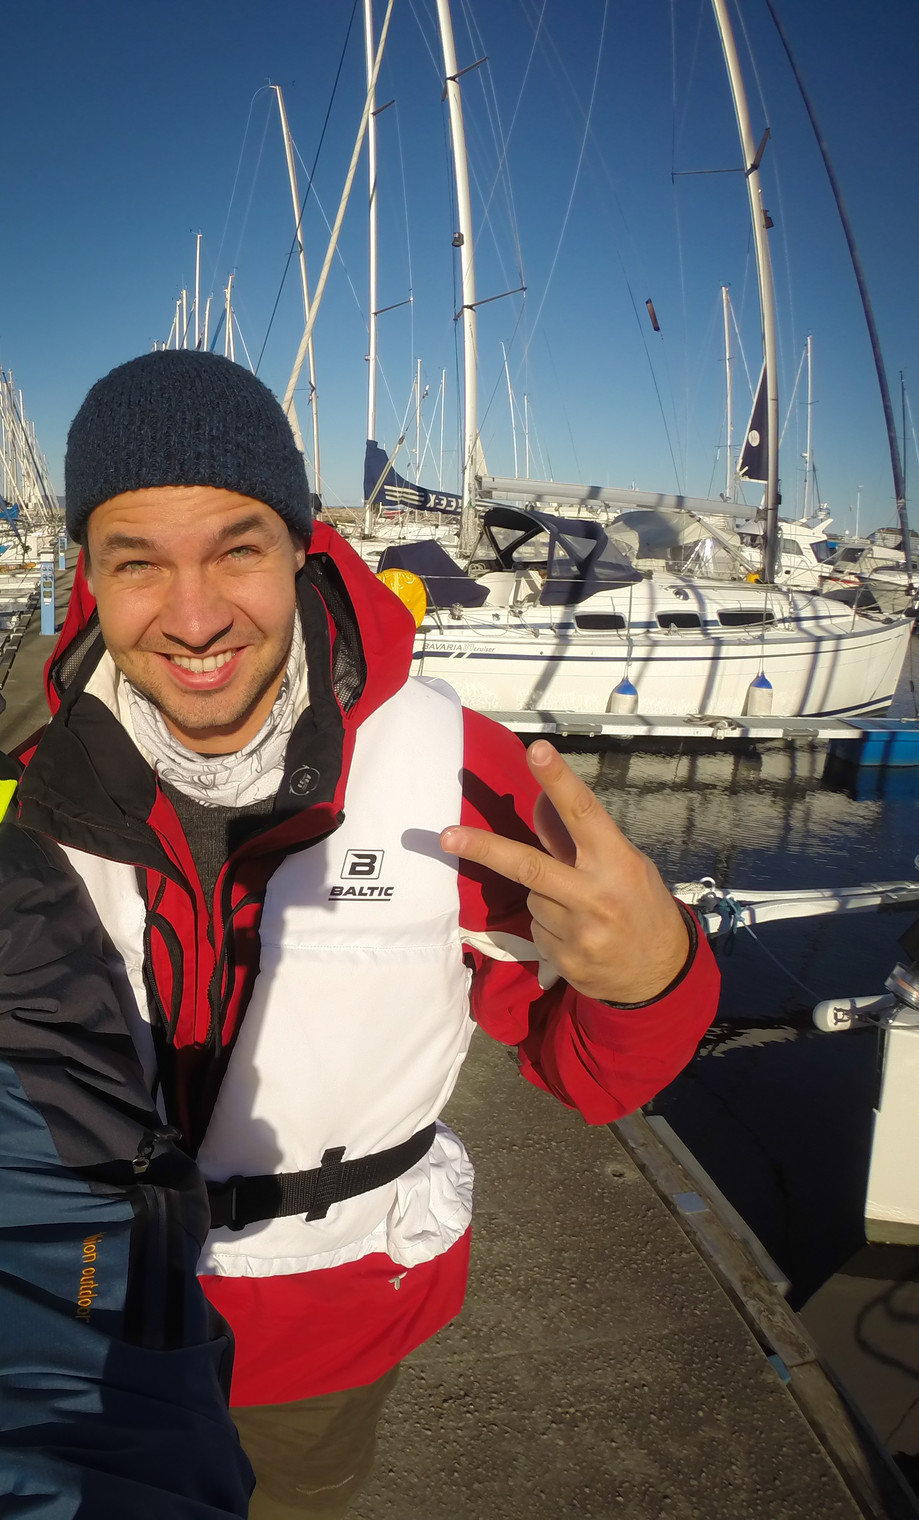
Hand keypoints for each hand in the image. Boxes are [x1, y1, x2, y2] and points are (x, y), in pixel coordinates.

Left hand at [440, 740, 688, 1003]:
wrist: (660, 974)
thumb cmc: (641, 905)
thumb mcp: (623, 864)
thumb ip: (578, 838)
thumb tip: (539, 800)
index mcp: (617, 862)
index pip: (583, 813)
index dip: (559, 780)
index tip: (536, 750)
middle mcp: (596, 895)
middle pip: (529, 865)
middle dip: (485, 848)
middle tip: (446, 836)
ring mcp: (579, 932)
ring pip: (530, 898)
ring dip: (543, 897)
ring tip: (579, 910)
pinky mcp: (564, 960)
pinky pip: (536, 929)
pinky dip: (548, 927)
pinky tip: (578, 934)